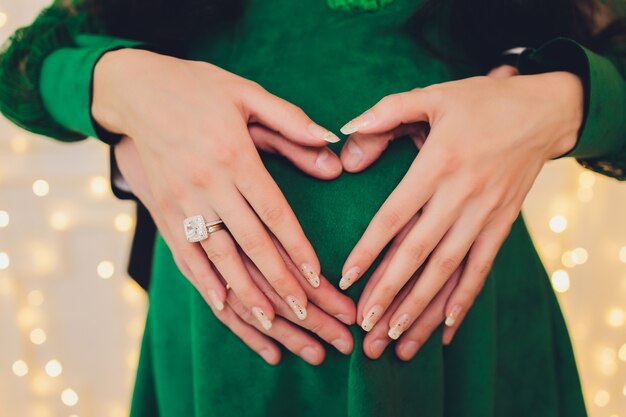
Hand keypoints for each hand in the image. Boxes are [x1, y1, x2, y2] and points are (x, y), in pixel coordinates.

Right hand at [94, 48, 344, 329]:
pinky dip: (204, 283)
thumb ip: (291, 122)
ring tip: (273, 323)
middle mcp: (207, 184)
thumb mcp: (247, 94)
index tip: (318, 277)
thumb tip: (333, 145)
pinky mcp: (163, 210)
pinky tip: (223, 306)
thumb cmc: (198, 89)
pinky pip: (185, 254)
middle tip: (307, 313)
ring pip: (219, 257)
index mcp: (233, 155)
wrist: (135, 90)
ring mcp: (182, 201)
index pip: (274, 212)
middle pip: (251, 243)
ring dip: (247, 293)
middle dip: (280, 282)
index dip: (297, 247)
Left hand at [352, 64, 519, 358]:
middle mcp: (461, 194)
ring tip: (396, 339)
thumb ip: (385, 113)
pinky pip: (482, 268)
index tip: (346, 279)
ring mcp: (485, 214)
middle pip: (419, 253)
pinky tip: (444, 328)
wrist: (542, 112)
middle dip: (389, 293)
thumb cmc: (480, 102)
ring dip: (421, 307)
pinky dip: (463, 299)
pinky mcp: (502, 225)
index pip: (395, 215)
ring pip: (448, 269)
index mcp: (438, 163)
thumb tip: (344, 135)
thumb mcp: (431, 95)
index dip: (369, 249)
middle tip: (365, 328)